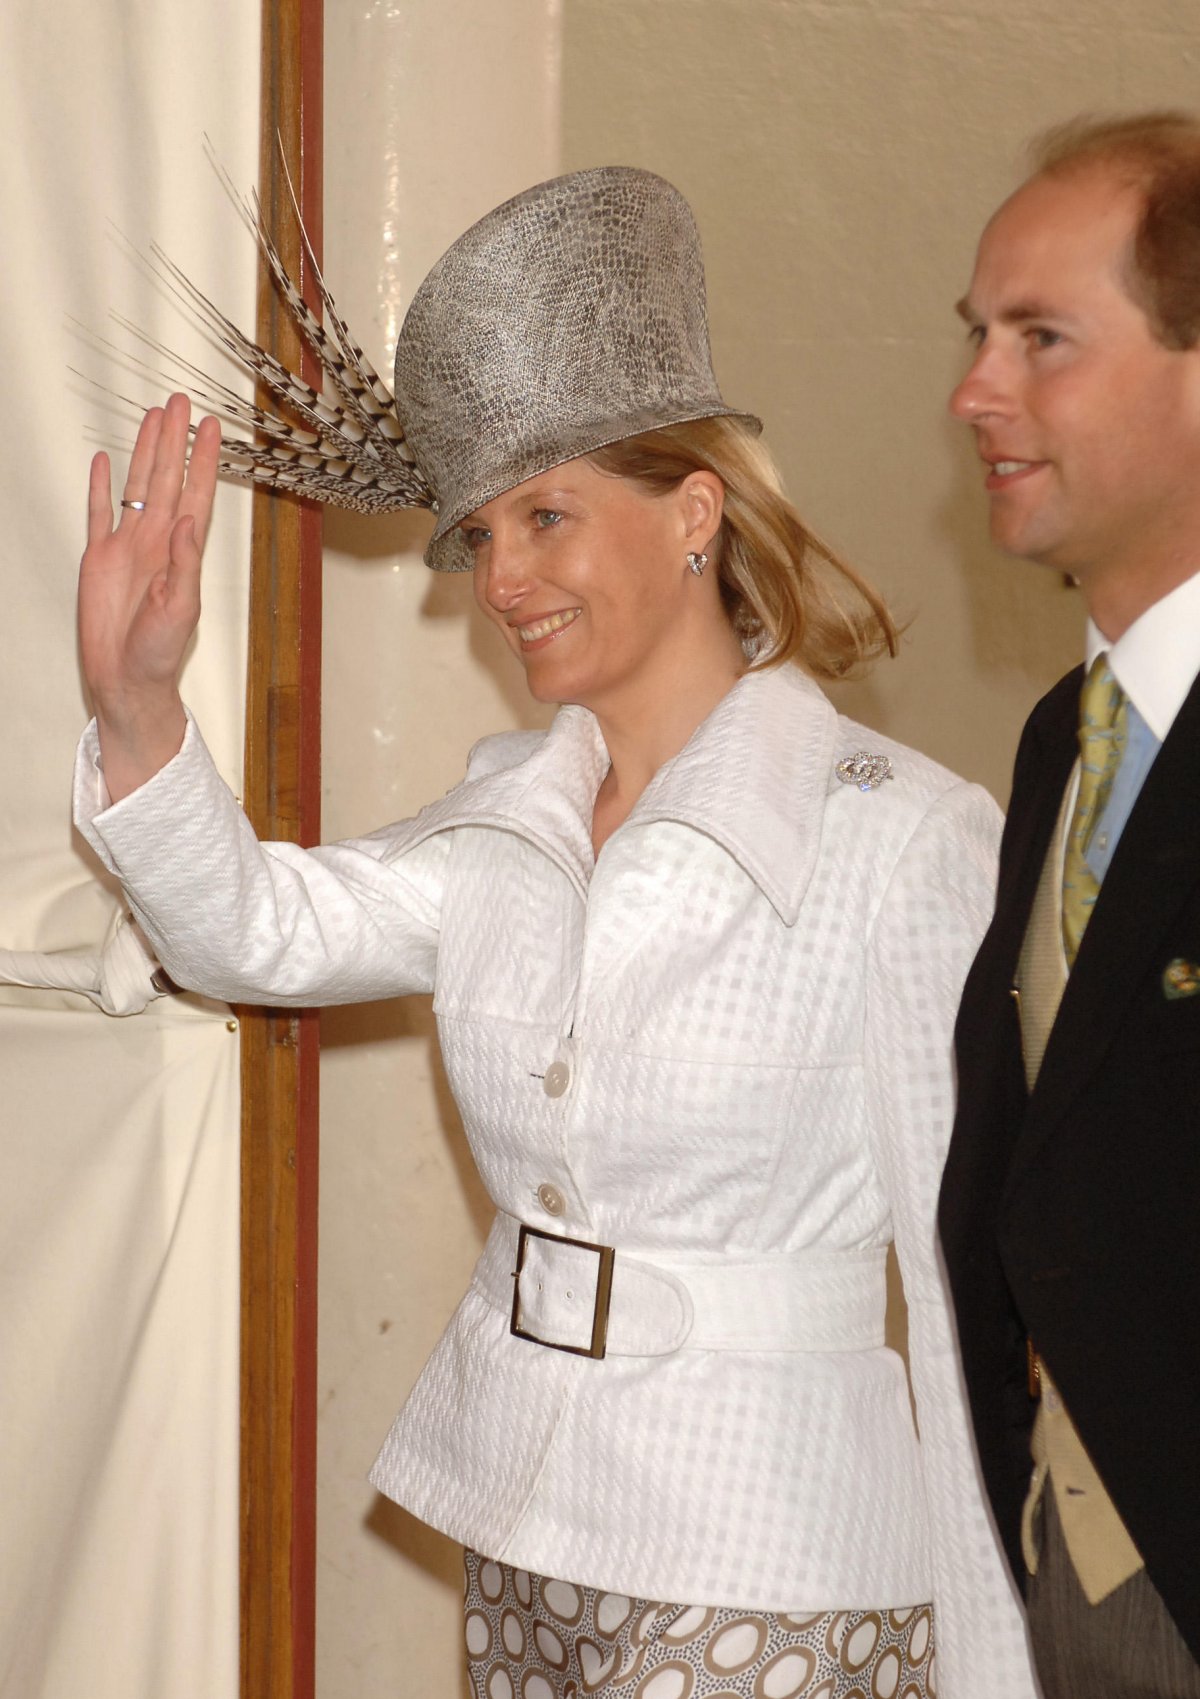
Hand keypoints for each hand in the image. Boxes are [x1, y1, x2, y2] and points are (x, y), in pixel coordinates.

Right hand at [79, 393, 220, 798]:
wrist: (126, 679)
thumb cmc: (159, 653)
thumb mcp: (181, 609)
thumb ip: (186, 564)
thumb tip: (189, 520)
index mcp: (181, 551)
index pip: (196, 493)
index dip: (203, 460)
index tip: (211, 426)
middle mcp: (157, 541)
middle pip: (168, 478)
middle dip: (175, 440)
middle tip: (181, 401)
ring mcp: (128, 547)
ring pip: (137, 486)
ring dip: (146, 453)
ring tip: (152, 417)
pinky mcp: (99, 559)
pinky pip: (99, 514)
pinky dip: (101, 488)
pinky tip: (103, 463)